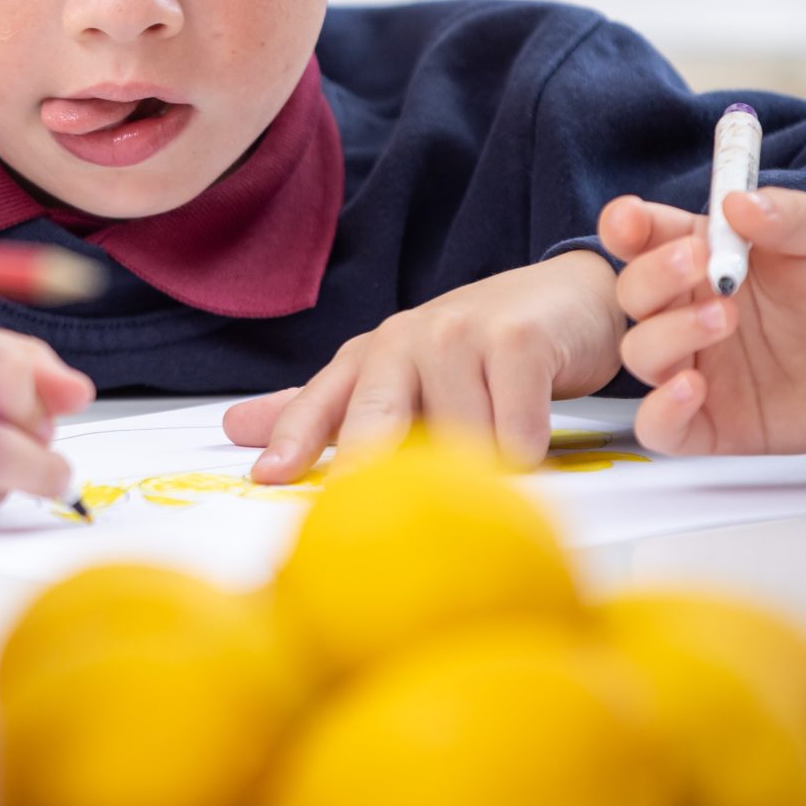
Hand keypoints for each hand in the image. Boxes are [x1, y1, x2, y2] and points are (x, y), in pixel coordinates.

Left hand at [224, 251, 626, 480]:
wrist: (570, 300)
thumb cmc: (480, 352)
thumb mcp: (402, 378)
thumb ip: (327, 409)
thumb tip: (235, 428)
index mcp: (368, 357)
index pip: (319, 402)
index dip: (291, 439)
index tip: (265, 478)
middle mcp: (404, 340)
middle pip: (372, 416)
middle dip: (362, 464)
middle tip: (359, 505)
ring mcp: (457, 335)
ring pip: (456, 440)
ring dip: (478, 466)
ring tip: (497, 447)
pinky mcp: (515, 342)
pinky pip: (513, 432)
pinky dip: (523, 450)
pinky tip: (529, 435)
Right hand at [601, 187, 805, 453]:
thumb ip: (787, 214)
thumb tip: (738, 202)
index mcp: (703, 257)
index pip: (640, 237)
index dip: (625, 227)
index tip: (631, 222)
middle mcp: (688, 310)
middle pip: (631, 293)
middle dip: (654, 276)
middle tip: (703, 266)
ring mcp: (697, 365)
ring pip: (639, 353)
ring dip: (668, 333)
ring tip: (724, 318)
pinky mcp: (713, 421)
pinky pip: (659, 425)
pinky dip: (661, 409)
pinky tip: (693, 388)